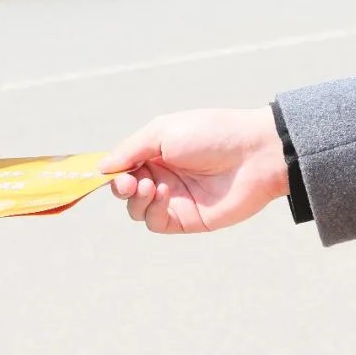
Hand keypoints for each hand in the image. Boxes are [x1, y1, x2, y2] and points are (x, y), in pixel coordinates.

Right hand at [97, 107, 287, 232]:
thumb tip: (100, 167)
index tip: (105, 172)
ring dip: (136, 199)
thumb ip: (130, 150)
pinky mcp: (187, 219)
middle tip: (130, 181)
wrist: (255, 154)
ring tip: (150, 184)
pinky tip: (163, 194)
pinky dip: (152, 211)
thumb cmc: (212, 133)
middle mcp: (162, 176)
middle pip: (125, 191)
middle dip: (121, 187)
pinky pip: (156, 223)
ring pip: (137, 210)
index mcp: (156, 153)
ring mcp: (174, 199)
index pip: (123, 168)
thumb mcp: (162, 131)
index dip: (111, 172)